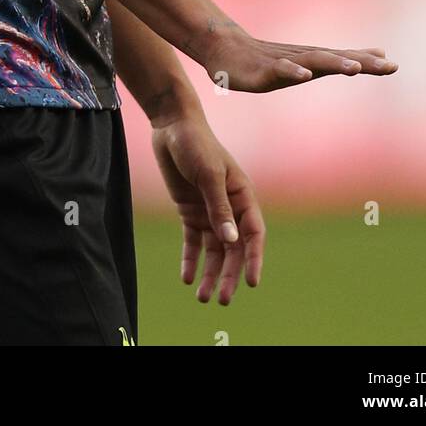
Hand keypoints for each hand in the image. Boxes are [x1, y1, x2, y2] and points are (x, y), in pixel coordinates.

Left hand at [151, 106, 264, 303]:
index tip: (252, 283)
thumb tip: (231, 241)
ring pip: (214, 250)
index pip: (253, 234)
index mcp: (243, 195)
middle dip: (228, 275)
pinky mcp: (190, 211)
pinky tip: (187, 278)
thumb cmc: (196, 144)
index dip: (254, 259)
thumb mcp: (208, 174)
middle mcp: (229, 207)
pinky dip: (191, 260)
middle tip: (221, 300)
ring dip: (210, 273)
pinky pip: (193, 241)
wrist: (172, 126)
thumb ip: (219, 207)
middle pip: (233, 248)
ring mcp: (209, 210)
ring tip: (202, 298)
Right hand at [202, 22, 397, 92]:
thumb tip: (372, 55)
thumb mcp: (305, 61)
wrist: (225, 49)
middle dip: (361, 62)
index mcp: (313, 60)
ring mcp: (283, 62)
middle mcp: (302, 58)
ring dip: (334, 63)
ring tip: (353, 68)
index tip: (394, 66)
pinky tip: (304, 75)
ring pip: (312, 62)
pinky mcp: (264, 69)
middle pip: (336, 59)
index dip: (368, 63)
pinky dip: (293, 71)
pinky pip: (280, 70)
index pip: (345, 60)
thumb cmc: (268, 58)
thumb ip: (336, 60)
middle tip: (387, 66)